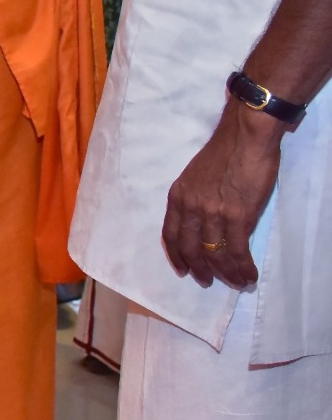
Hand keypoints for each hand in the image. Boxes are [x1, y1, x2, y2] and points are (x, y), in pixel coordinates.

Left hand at [160, 102, 282, 290]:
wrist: (245, 137)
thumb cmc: (225, 152)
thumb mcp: (195, 175)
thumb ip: (195, 198)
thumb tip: (204, 220)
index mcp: (178, 196)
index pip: (171, 233)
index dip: (176, 255)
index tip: (182, 269)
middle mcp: (191, 207)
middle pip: (190, 248)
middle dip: (199, 269)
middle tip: (207, 280)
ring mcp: (213, 213)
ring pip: (215, 254)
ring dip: (226, 273)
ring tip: (235, 282)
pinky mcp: (237, 217)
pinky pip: (236, 251)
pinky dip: (242, 267)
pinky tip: (248, 275)